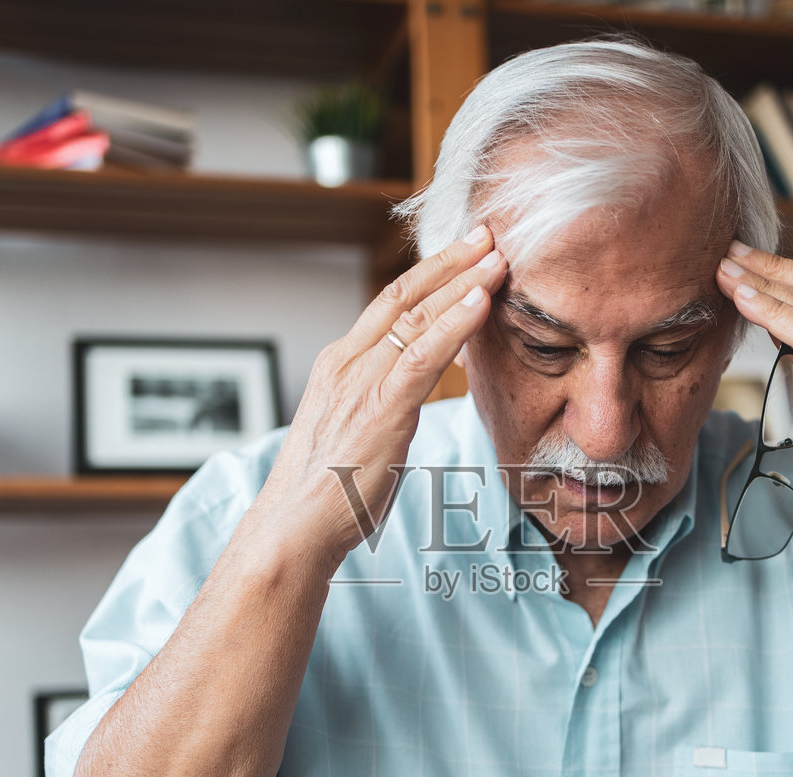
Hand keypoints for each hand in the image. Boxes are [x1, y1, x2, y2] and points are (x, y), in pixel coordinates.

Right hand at [258, 226, 507, 565]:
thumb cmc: (325, 492)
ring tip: (498, 257)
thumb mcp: (353, 431)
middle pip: (405, 295)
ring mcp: (362, 383)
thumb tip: (408, 395)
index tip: (464, 251)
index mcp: (340, 365)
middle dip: (450, 261)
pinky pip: (423, 355)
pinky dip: (455, 324)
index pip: (390, 303)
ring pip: (418, 317)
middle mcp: (348, 363)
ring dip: (463, 283)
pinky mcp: (381, 409)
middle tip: (488, 233)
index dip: (430, 273)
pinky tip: (482, 301)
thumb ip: (379, 401)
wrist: (294, 528)